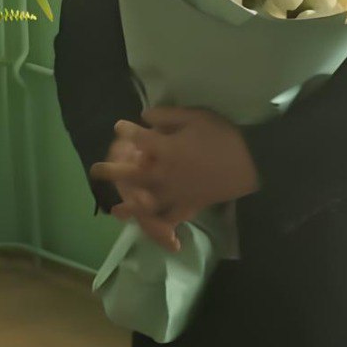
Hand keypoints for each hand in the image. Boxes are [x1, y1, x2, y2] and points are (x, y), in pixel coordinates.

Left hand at [90, 107, 259, 250]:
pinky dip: (162, 228)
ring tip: (114, 210)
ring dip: (128, 206)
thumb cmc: (222, 136)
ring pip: (145, 203)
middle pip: (131, 174)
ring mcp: (175, 194)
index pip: (138, 138)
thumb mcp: (196, 117)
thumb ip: (168, 116)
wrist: (251, 162)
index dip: (127, 131)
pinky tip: (152, 230)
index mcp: (164, 149)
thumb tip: (145, 117)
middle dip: (112, 171)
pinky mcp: (189, 206)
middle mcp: (162, 174)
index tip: (119, 126)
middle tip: (96, 170)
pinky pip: (172, 219)